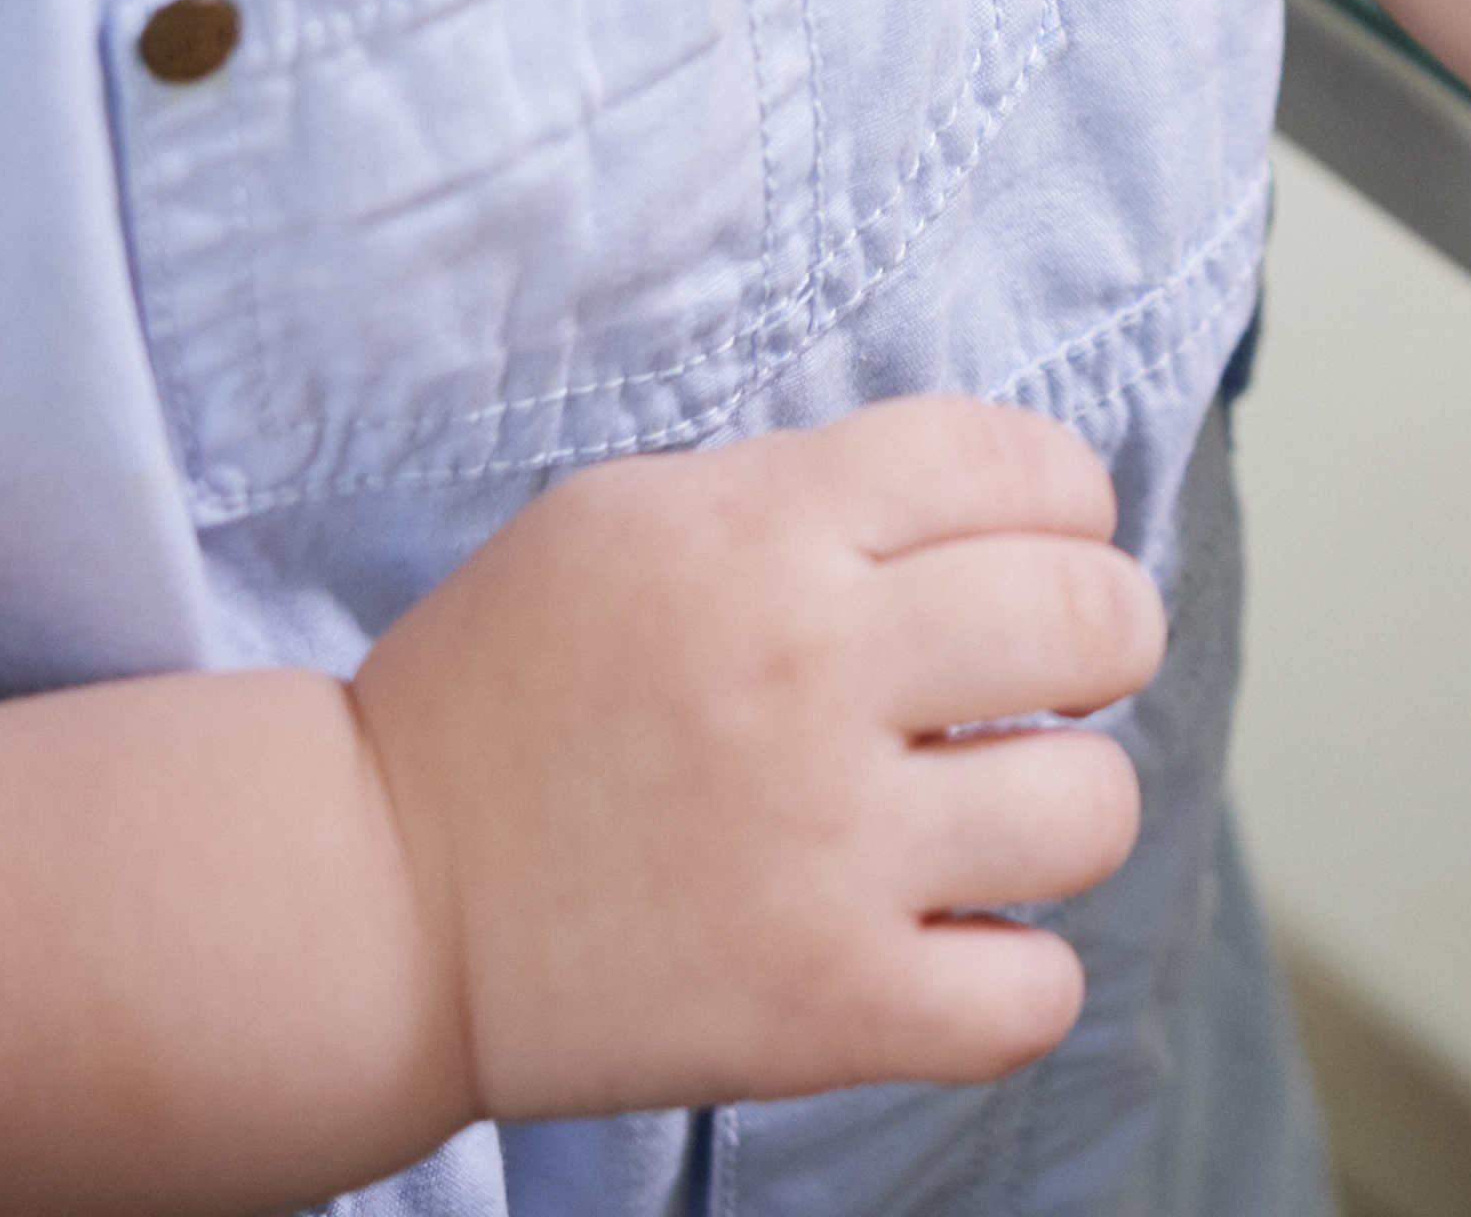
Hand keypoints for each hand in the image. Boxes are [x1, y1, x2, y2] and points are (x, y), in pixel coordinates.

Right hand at [348, 398, 1166, 1122]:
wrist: (370, 902)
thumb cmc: (506, 697)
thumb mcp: (633, 518)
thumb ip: (812, 494)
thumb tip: (998, 508)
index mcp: (764, 532)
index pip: (1022, 464)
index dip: (1064, 503)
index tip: (1038, 546)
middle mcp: (809, 674)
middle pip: (1096, 621)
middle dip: (1100, 639)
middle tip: (1040, 677)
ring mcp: (824, 852)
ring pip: (1095, 810)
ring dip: (1063, 809)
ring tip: (990, 815)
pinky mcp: (820, 1007)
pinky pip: (1033, 994)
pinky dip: (1014, 976)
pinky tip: (948, 940)